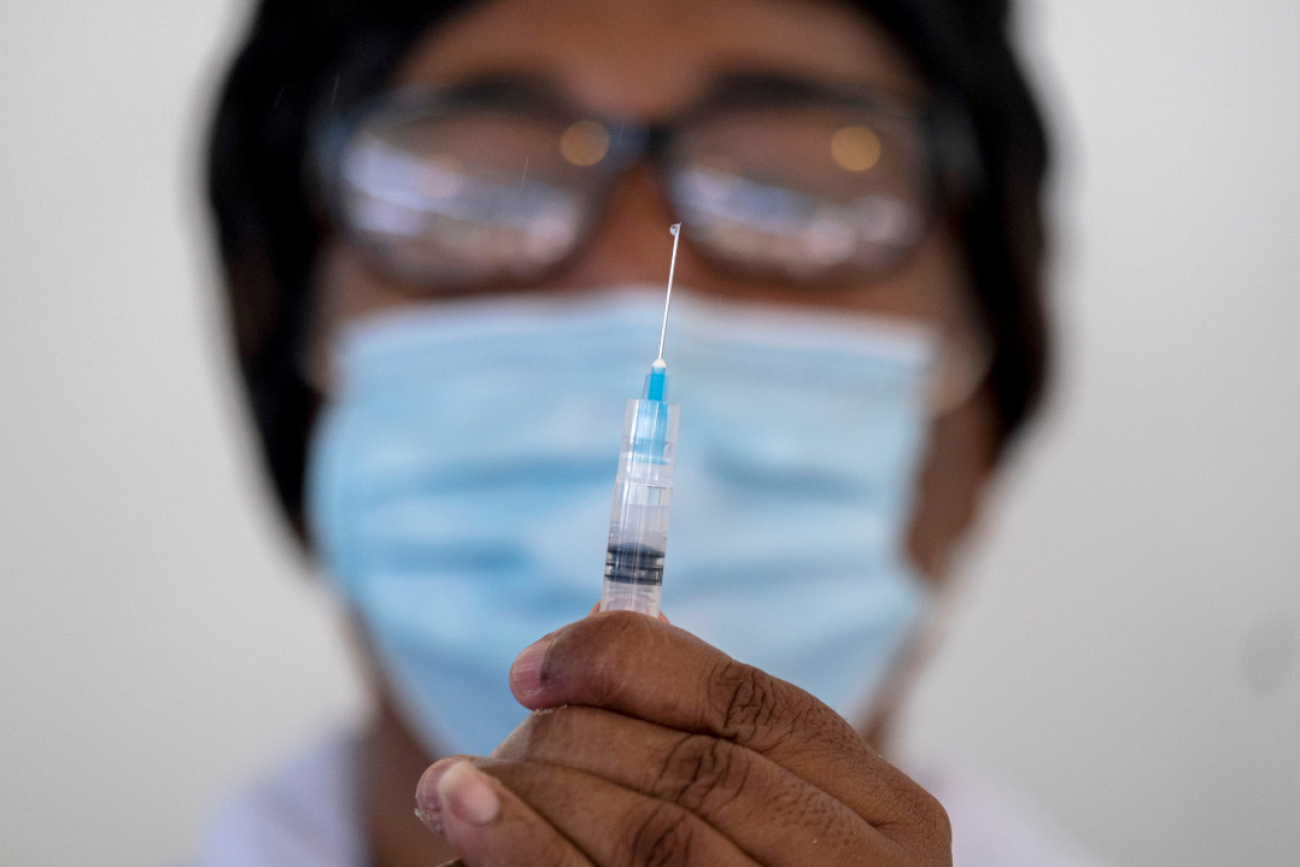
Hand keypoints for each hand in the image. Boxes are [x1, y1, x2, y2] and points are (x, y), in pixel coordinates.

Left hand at [413, 612, 950, 866]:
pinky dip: (524, 849)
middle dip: (574, 738)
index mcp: (892, 815)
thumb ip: (702, 730)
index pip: (751, 702)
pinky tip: (463, 811)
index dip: (629, 663)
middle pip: (699, 769)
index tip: (533, 667)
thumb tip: (597, 625)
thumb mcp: (768, 817)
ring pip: (656, 837)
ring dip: (536, 792)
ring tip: (452, 780)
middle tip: (499, 738)